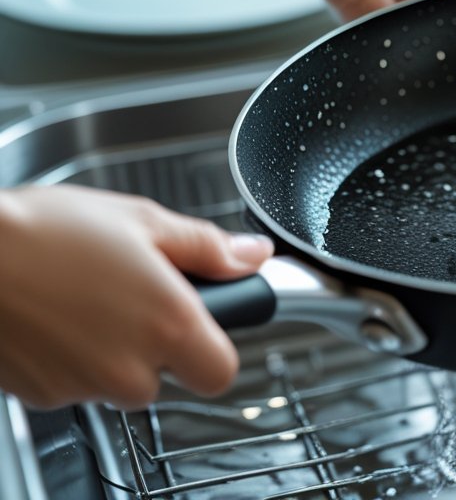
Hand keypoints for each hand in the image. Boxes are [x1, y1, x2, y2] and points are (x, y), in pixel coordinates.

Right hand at [0, 185, 273, 409]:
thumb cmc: (44, 231)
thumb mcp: (142, 221)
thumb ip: (207, 248)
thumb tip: (251, 256)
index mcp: (169, 324)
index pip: (221, 371)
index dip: (215, 347)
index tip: (205, 323)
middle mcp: (130, 367)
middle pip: (166, 378)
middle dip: (155, 342)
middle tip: (132, 295)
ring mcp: (84, 386)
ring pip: (118, 381)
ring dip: (111, 349)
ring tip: (86, 296)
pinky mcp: (43, 396)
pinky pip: (75, 384)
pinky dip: (71, 358)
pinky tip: (56, 316)